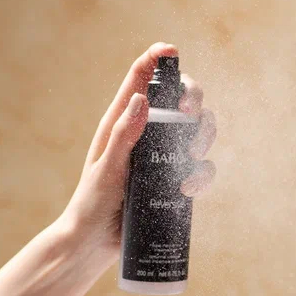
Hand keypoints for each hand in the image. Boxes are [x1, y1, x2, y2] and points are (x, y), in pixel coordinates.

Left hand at [56, 42, 217, 270]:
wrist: (94, 244)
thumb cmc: (91, 204)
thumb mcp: (106, 169)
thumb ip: (123, 135)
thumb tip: (142, 99)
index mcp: (122, 122)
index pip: (141, 80)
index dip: (157, 60)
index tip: (171, 51)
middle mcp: (146, 135)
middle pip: (181, 101)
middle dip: (194, 101)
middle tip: (191, 115)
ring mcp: (163, 158)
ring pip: (197, 133)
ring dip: (204, 139)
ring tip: (191, 157)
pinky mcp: (174, 182)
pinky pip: (200, 169)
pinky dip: (202, 176)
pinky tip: (187, 190)